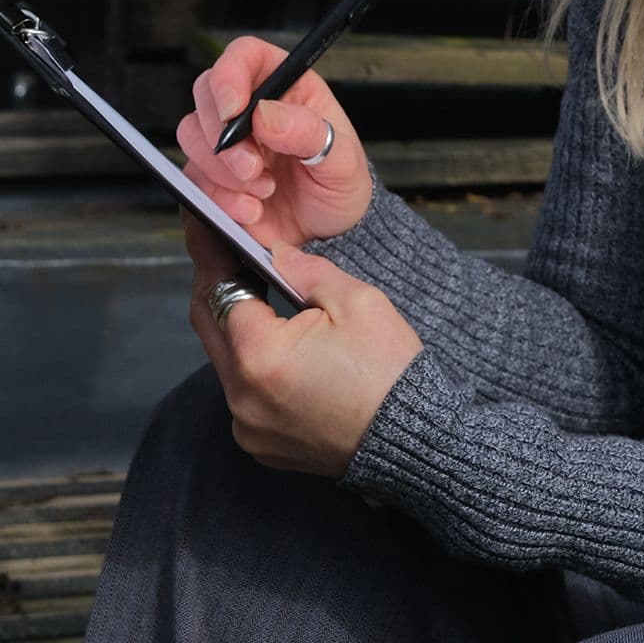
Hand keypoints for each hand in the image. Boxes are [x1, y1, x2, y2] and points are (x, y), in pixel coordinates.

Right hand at [178, 35, 371, 248]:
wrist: (325, 235)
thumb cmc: (339, 185)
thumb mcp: (342, 160)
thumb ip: (310, 133)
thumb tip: (267, 113)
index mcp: (287, 87)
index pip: (246, 55)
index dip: (230, 74)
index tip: (233, 109)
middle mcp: (251, 108)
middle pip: (206, 91)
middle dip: (223, 134)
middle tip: (254, 168)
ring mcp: (228, 142)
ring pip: (191, 133)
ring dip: (223, 169)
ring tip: (264, 189)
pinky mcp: (212, 176)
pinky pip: (193, 178)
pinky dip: (220, 198)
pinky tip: (253, 209)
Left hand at [185, 216, 421, 477]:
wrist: (409, 437)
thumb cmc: (388, 370)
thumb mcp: (357, 301)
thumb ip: (306, 271)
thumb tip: (275, 252)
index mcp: (260, 355)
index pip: (220, 291)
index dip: (215, 255)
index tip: (207, 228)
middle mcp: (241, 396)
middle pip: (210, 326)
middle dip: (217, 284)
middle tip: (227, 252)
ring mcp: (247, 426)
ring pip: (225, 361)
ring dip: (237, 327)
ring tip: (260, 296)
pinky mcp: (259, 443)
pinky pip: (243, 393)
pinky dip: (253, 365)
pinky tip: (281, 347)